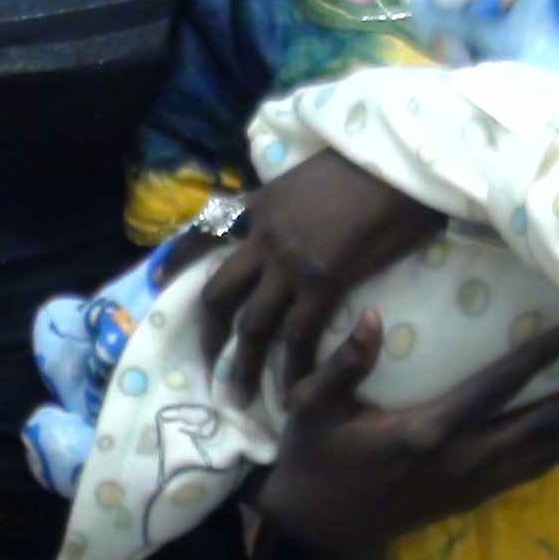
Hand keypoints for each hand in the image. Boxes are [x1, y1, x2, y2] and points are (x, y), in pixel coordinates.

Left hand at [195, 149, 452, 401]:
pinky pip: (299, 337)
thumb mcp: (312, 174)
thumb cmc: (369, 162)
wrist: (402, 162)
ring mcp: (290, 262)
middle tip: (207, 362)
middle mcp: (264, 237)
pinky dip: (292, 370)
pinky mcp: (324, 282)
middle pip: (219, 292)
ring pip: (253, 325)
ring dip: (243, 366)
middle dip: (209, 332)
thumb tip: (293, 214)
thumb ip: (290, 201)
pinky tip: (291, 393)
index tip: (157, 279)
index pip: (205, 229)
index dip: (176, 257)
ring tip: (238, 397)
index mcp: (259, 204)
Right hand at [253, 312, 558, 557]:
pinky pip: (534, 468)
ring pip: (549, 452)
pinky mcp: (474, 497)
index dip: (537, 359)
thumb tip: (370, 318)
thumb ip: (343, 363)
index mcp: (425, 433)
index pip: (494, 389)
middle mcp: (461, 461)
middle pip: (544, 427)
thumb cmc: (311, 455)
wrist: (314, 525)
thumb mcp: (309, 405)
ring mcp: (473, 484)